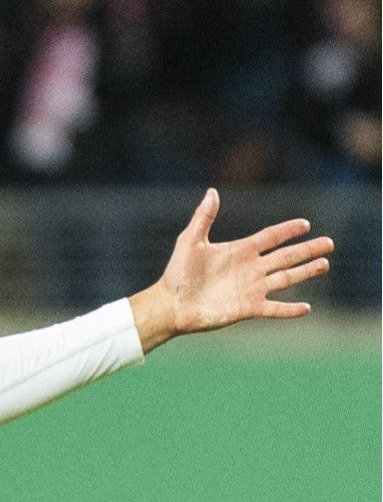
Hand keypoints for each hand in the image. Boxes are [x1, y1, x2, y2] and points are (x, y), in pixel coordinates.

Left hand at [129, 188, 332, 352]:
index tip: (305, 224)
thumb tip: (212, 191)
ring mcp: (251, 289)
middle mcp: (250, 269)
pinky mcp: (248, 308)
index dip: (287, 230)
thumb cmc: (177, 273)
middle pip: (285, 256)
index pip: (270, 237)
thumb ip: (203, 217)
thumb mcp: (190, 241)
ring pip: (286, 278)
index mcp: (239, 251)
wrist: (171, 304)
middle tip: (329, 243)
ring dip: (305, 272)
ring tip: (324, 264)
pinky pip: (274, 309)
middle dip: (307, 250)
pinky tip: (307, 308)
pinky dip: (290, 310)